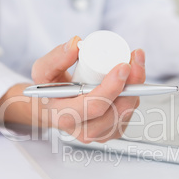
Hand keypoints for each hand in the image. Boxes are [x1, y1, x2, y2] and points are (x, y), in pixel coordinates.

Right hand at [0, 36, 145, 143]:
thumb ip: (56, 57)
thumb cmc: (49, 91)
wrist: (55, 109)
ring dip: (136, 86)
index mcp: (66, 117)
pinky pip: (130, 112)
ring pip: (127, 110)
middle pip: (117, 110)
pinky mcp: (113, 132)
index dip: (112, 86)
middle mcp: (86, 131)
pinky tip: (131, 79)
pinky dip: (134, 93)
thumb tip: (76, 43)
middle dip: (132, 83)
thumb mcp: (43, 71)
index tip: (123, 66)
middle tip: (135, 58)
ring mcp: (102, 135)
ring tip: (134, 63)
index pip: (94, 105)